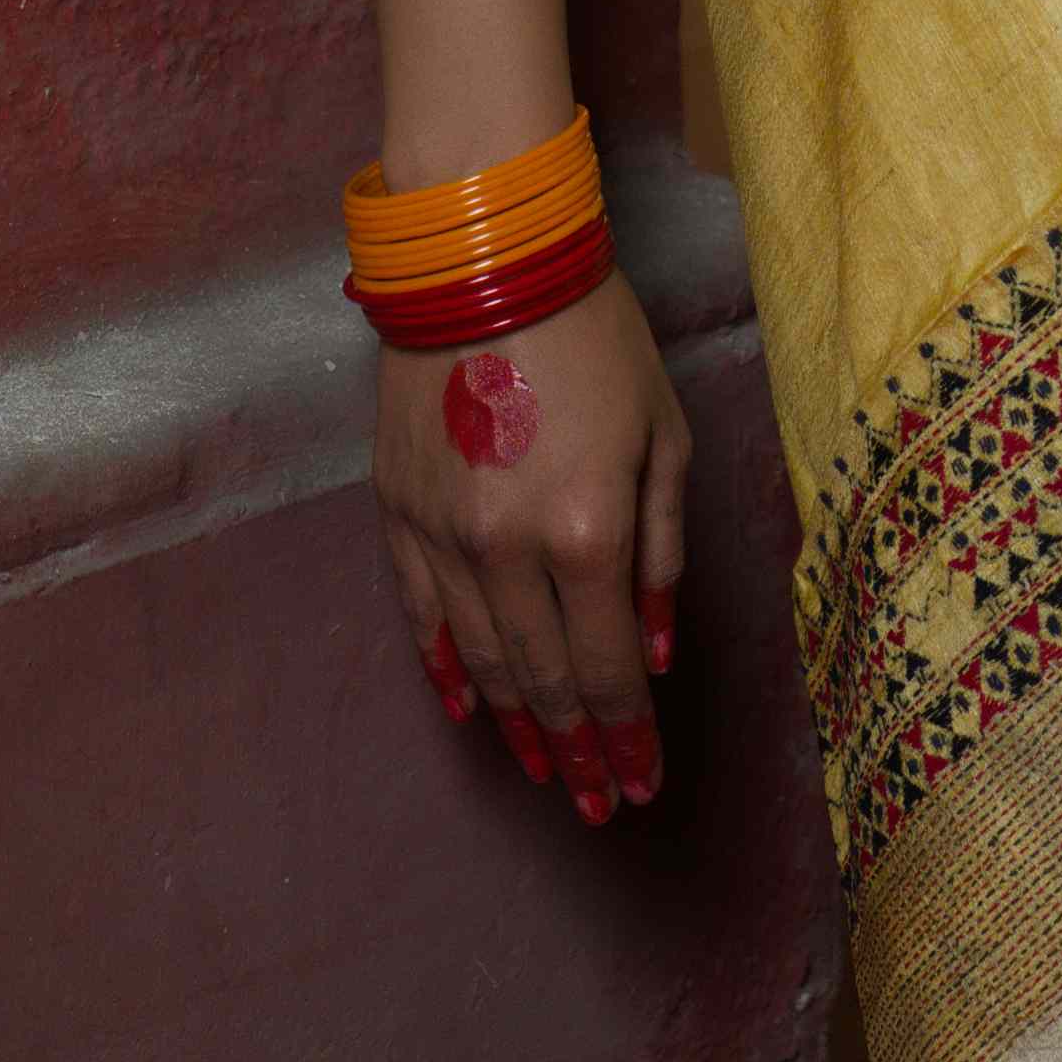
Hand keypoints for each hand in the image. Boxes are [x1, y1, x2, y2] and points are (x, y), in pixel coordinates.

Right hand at [375, 269, 689, 819]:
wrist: (487, 259)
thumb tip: (653, 652)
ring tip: (547, 772)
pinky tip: (469, 706)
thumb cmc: (597, 336)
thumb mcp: (663, 435)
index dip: (628, 735)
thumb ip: (661, 551)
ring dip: (518, 724)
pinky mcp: (398, 509)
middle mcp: (508, 551)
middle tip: (598, 802)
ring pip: (483, 660)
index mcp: (587, 533)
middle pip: (545, 679)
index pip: (609, 668)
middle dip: (578, 748)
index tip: (643, 784)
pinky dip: (446, 666)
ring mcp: (443, 534)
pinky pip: (421, 612)